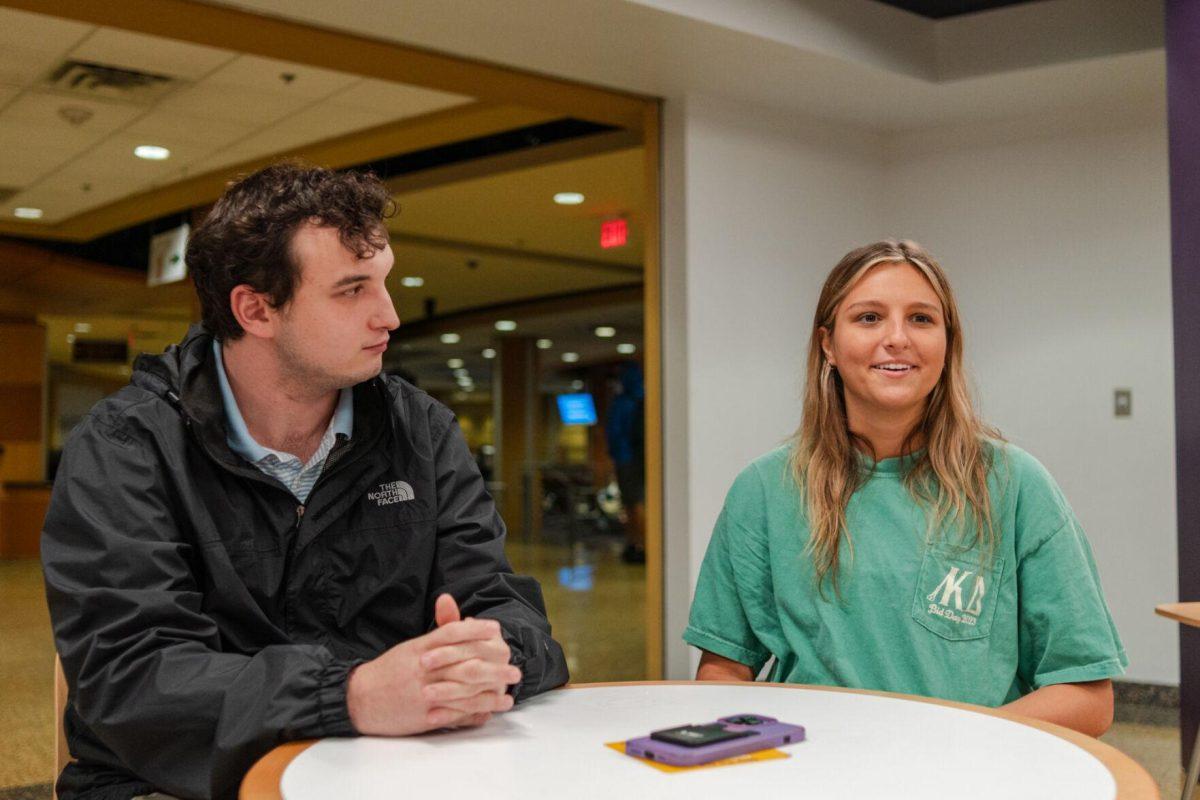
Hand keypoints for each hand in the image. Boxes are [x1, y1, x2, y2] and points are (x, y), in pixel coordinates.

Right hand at [346, 594, 520, 735]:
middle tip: (514, 670)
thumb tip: (458, 611)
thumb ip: (437, 632)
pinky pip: (451, 714)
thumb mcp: (411, 648)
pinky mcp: (421, 715)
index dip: (475, 630)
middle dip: (493, 668)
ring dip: (489, 695)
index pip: (451, 633)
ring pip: (461, 692)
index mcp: (420, 648)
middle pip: (463, 664)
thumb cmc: (389, 671)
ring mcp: (422, 693)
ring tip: (508, 696)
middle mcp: (422, 668)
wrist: (359, 698)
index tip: (496, 630)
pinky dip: (471, 714)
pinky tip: (488, 713)